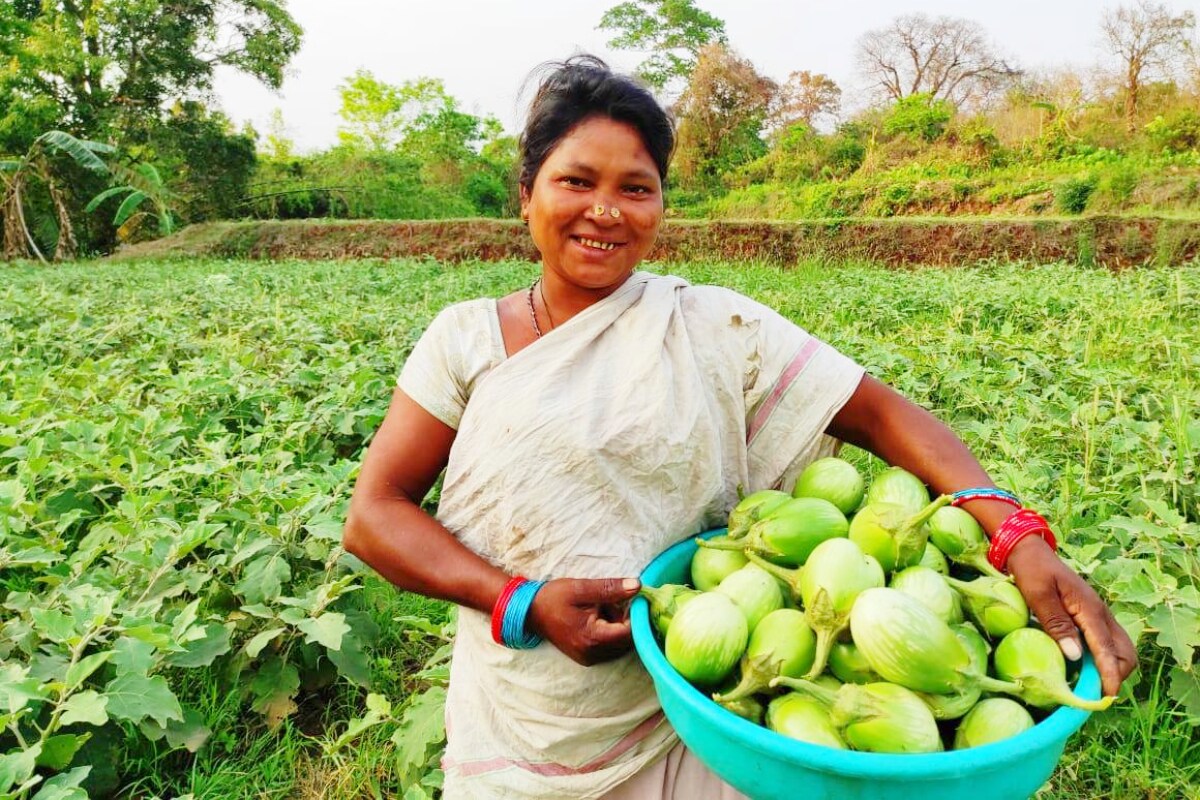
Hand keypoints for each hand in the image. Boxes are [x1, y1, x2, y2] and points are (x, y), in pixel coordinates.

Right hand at [527, 577, 640, 665]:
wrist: (529, 612)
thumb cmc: (553, 598)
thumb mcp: (581, 588)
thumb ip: (610, 588)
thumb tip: (638, 586)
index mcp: (592, 638)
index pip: (630, 632)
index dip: (636, 615)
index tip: (632, 598)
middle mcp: (593, 654)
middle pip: (627, 640)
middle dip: (626, 619)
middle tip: (610, 602)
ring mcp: (589, 659)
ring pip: (620, 644)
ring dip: (618, 626)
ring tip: (600, 609)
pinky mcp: (587, 658)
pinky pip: (609, 647)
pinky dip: (610, 632)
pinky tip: (596, 619)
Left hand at [1007, 536, 1136, 696]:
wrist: (1028, 549)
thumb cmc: (1031, 569)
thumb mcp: (1038, 595)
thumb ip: (1056, 624)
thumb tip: (1075, 656)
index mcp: (1090, 609)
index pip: (1108, 650)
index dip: (1109, 676)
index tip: (1105, 697)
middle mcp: (1100, 613)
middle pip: (1125, 652)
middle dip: (1116, 674)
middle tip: (1094, 693)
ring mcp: (1098, 614)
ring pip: (1119, 648)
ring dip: (1110, 667)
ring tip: (1088, 684)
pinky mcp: (1090, 615)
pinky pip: (1105, 642)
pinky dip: (1101, 658)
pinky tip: (1082, 667)